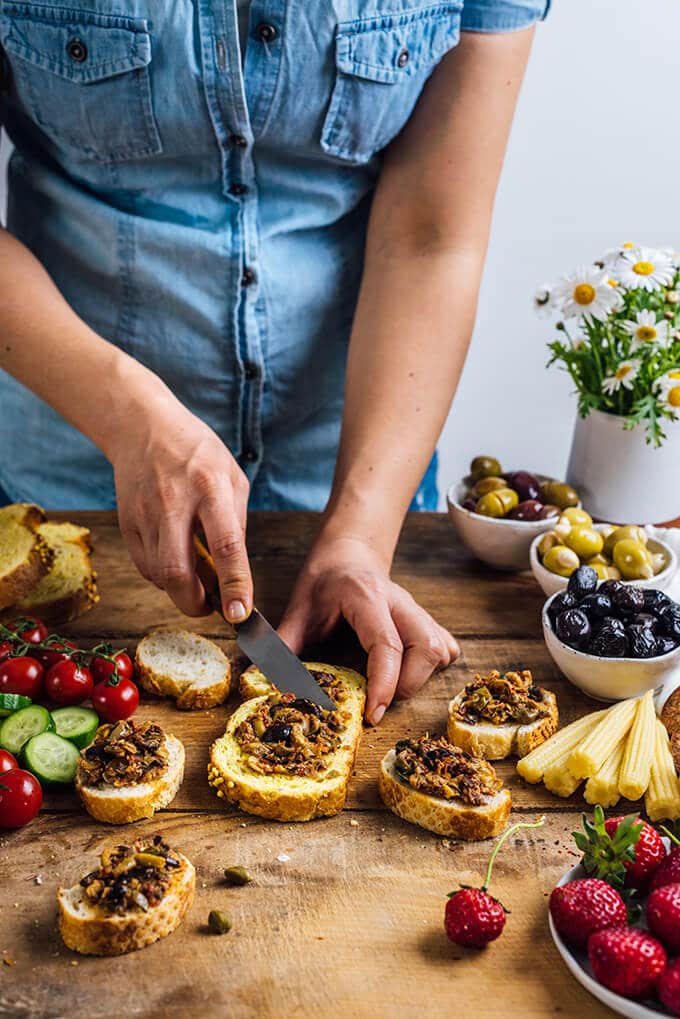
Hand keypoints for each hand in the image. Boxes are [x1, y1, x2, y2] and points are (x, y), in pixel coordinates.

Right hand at [110, 387, 251, 621]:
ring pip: (159, 575)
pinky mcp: (127, 524)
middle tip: (210, 608)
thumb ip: (237, 523)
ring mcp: (145, 514)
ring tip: (196, 580)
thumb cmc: (197, 453)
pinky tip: (175, 562)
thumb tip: (236, 571)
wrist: (142, 427)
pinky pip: (145, 566)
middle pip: (178, 572)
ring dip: (180, 591)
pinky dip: (163, 576)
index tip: (240, 614)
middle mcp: (174, 503)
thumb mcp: (232, 477)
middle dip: (195, 604)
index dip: (235, 584)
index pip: (226, 545)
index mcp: (210, 488)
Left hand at [277, 534, 458, 723]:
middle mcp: (399, 602)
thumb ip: (283, 643)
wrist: (350, 552)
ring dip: (420, 677)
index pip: (387, 644)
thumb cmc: (324, 579)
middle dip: (408, 685)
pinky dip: (431, 668)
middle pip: (427, 648)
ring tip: (390, 688)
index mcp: (366, 597)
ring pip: (441, 649)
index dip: (383, 683)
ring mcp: (416, 610)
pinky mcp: (426, 620)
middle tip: (378, 701)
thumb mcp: (299, 608)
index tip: (372, 714)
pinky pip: (445, 648)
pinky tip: (408, 673)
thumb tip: (263, 679)